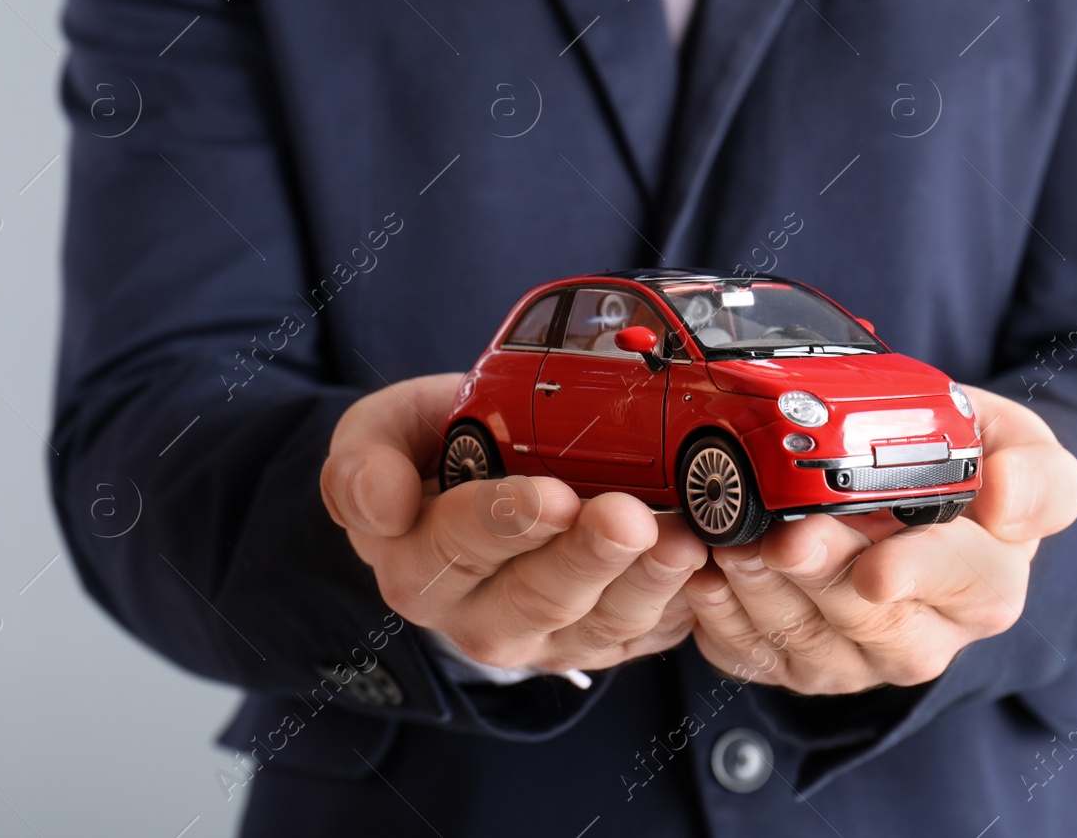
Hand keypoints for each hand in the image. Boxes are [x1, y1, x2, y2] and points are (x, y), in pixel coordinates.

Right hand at [321, 373, 708, 671]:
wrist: (484, 481)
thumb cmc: (436, 447)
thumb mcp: (382, 434)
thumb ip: (363, 460)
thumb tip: (379, 501)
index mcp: (416, 565)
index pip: (457, 546)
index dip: (505, 521)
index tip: (551, 494)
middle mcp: (478, 616)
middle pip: (537, 598)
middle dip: (588, 558)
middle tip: (629, 518)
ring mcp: (547, 639)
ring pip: (602, 623)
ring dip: (648, 583)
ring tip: (685, 540)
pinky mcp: (605, 642)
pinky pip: (648, 634)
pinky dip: (685, 603)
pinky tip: (713, 565)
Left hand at [683, 384, 1076, 694]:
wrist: (909, 491)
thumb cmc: (964, 465)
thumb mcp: (1021, 447)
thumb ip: (1038, 474)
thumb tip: (1005, 497)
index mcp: (988, 584)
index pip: (960, 584)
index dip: (915, 574)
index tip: (877, 569)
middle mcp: (925, 635)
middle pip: (868, 618)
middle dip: (819, 576)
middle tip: (780, 537)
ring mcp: (857, 658)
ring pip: (804, 641)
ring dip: (761, 593)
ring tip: (731, 544)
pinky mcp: (797, 666)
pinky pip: (755, 656)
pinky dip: (723, 620)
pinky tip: (704, 579)